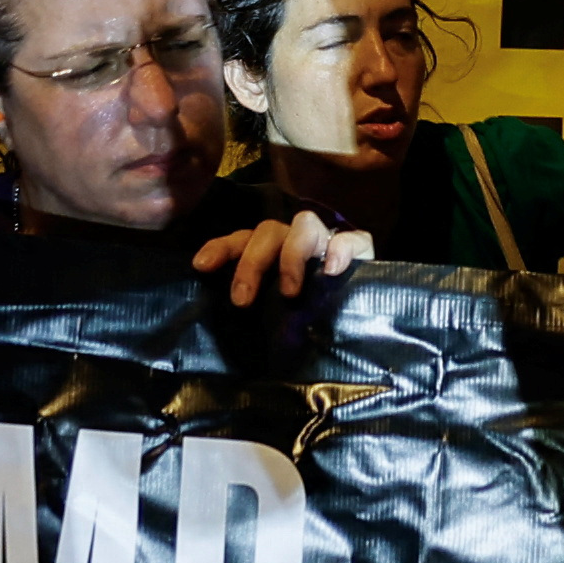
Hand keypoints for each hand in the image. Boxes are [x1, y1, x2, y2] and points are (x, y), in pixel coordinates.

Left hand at [194, 211, 366, 310]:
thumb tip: (221, 338)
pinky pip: (350, 239)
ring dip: (291, 255)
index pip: (240, 239)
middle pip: (267, 231)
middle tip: (242, 300)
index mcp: (270, 252)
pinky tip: (331, 272)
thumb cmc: (306, 318)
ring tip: (290, 292)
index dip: (220, 248)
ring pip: (304, 224)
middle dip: (251, 262)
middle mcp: (294, 240)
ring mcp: (327, 240)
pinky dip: (339, 251)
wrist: (361, 321)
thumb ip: (255, 313)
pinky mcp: (359, 248)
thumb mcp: (272, 315)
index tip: (202, 266)